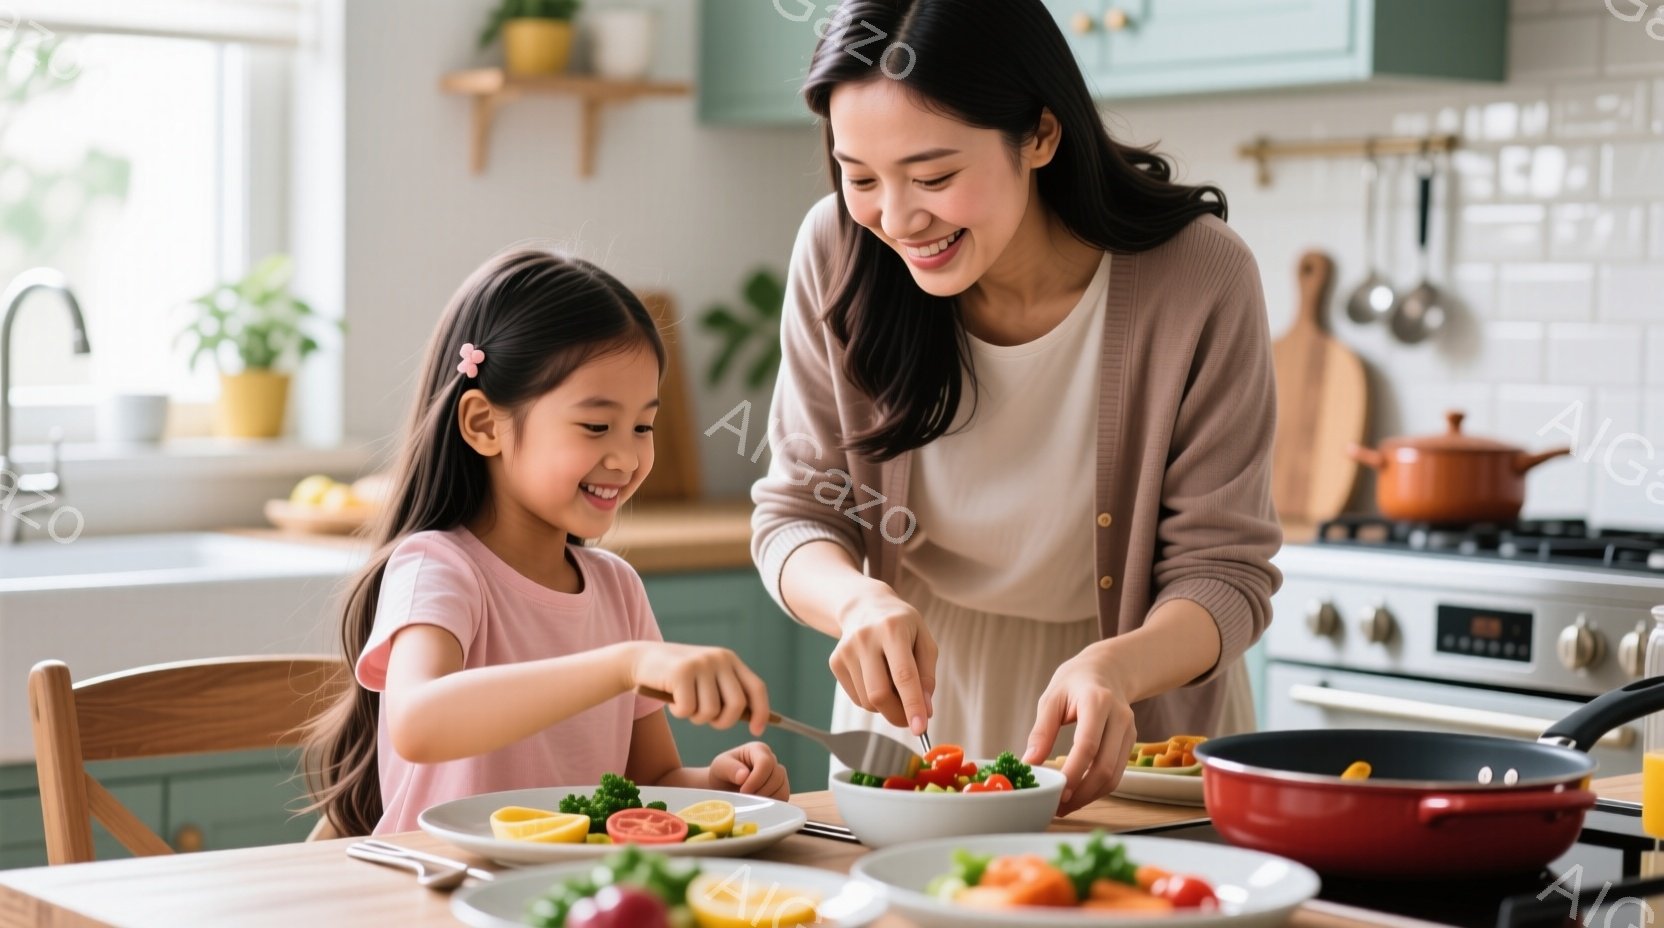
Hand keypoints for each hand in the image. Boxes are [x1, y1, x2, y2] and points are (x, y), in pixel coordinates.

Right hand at [628, 643, 770, 737]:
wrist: (642, 659)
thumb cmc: (677, 678)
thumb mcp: (706, 679)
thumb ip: (726, 692)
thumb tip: (753, 719)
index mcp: (730, 660)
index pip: (756, 688)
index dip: (761, 712)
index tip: (757, 730)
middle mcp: (719, 658)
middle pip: (737, 705)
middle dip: (723, 722)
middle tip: (707, 721)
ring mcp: (701, 663)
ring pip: (711, 711)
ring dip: (696, 718)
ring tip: (685, 705)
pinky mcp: (682, 672)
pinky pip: (688, 710)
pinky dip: (679, 713)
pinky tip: (672, 700)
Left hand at [709, 742, 789, 799]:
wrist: (724, 787)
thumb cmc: (722, 774)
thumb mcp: (719, 767)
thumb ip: (730, 768)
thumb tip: (744, 775)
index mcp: (758, 749)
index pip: (766, 763)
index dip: (756, 780)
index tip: (743, 791)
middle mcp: (772, 759)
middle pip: (776, 776)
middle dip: (760, 791)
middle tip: (745, 798)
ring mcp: (778, 774)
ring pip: (782, 787)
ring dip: (766, 799)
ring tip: (750, 801)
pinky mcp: (781, 788)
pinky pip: (783, 797)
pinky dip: (772, 804)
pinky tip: (758, 804)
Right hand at [830, 583, 936, 734]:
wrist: (864, 605)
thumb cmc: (901, 625)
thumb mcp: (924, 641)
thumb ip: (927, 676)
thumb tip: (926, 710)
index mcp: (893, 629)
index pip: (903, 675)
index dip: (912, 704)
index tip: (920, 728)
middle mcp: (866, 638)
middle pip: (879, 694)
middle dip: (897, 715)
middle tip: (911, 719)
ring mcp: (846, 650)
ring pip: (867, 701)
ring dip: (886, 706)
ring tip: (894, 686)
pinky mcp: (835, 662)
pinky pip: (857, 698)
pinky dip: (871, 699)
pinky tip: (877, 678)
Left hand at [1022, 643, 1135, 816]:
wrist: (1108, 669)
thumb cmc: (1075, 681)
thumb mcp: (1051, 698)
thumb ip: (1041, 731)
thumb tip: (1029, 763)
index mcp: (1097, 702)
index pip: (1088, 745)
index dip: (1073, 773)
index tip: (1056, 791)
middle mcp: (1119, 718)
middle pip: (1105, 767)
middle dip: (1081, 793)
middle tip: (1057, 806)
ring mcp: (1129, 731)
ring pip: (1114, 776)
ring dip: (1090, 796)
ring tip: (1065, 805)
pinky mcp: (1131, 742)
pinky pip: (1117, 773)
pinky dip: (1098, 789)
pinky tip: (1079, 793)